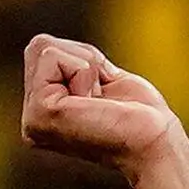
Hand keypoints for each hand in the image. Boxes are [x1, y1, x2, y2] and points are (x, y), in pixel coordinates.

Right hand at [18, 36, 188, 179]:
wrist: (157, 142)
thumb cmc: (142, 115)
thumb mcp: (100, 78)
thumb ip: (69, 64)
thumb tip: (41, 46)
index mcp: (44, 109)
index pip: (44, 49)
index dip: (84, 61)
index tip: (104, 94)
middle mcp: (32, 117)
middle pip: (41, 45)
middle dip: (83, 60)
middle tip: (103, 97)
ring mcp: (32, 118)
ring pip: (44, 48)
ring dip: (86, 68)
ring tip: (99, 102)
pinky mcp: (38, 114)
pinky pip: (54, 57)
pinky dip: (84, 72)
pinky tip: (94, 104)